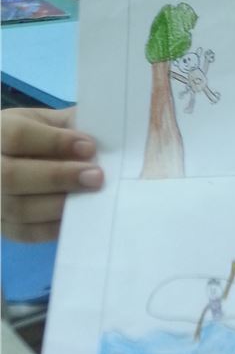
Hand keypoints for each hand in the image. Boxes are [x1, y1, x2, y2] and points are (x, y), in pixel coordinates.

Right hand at [1, 106, 103, 241]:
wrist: (10, 160)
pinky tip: (78, 216)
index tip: (89, 146)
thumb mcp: (47, 121)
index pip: (18, 136)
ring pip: (17, 208)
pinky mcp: (1, 226)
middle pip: (12, 176)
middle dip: (58, 177)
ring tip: (90, 196)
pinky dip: (54, 227)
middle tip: (96, 177)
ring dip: (58, 205)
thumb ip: (70, 125)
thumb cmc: (36, 136)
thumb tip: (106, 134)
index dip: (54, 142)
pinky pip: (24, 233)